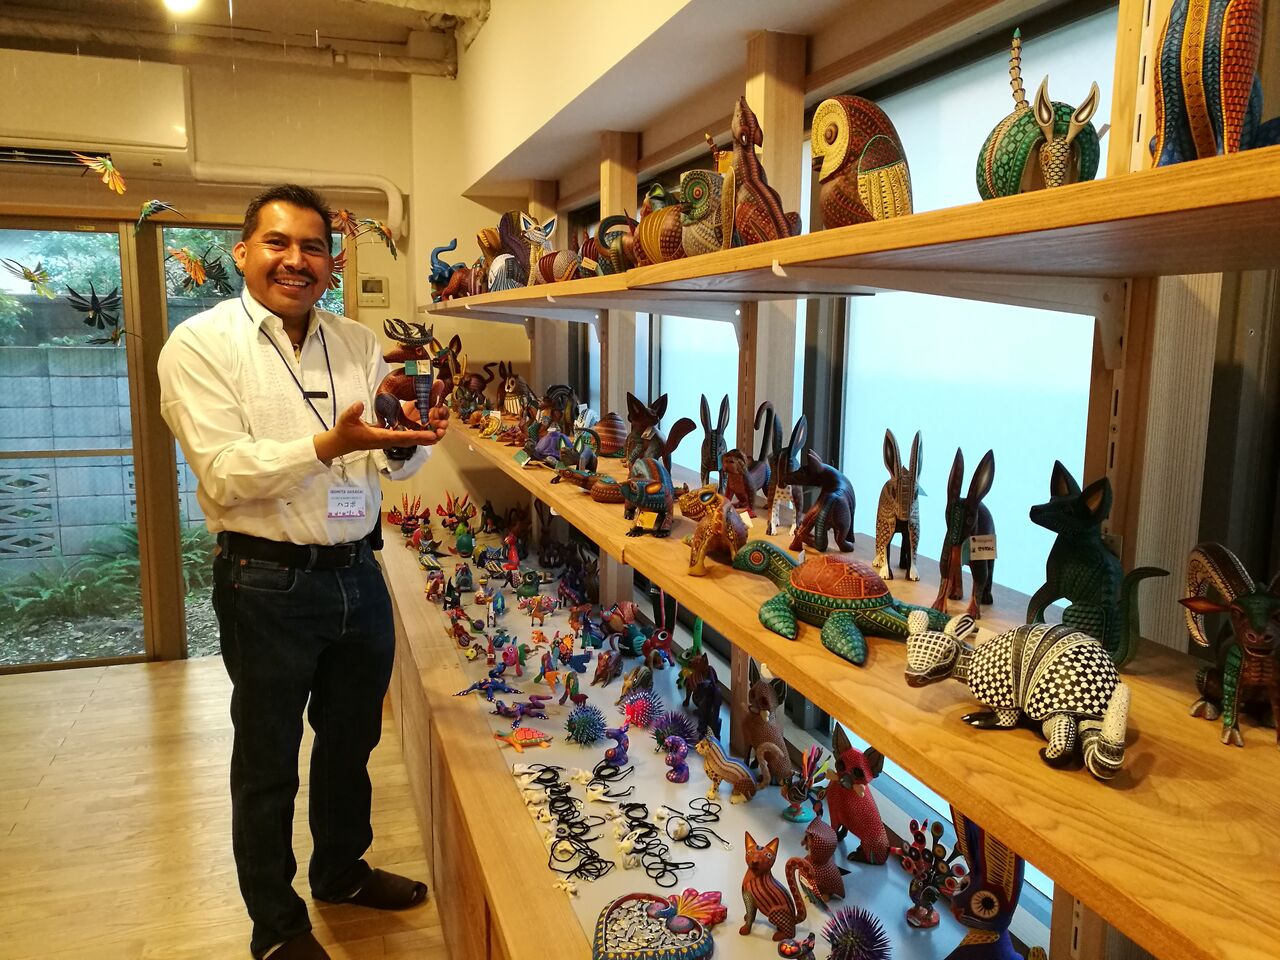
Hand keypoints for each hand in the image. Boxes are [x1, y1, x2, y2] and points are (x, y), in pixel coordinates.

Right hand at [314, 401, 448, 463]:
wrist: (342, 442)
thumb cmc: (345, 430)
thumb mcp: (346, 419)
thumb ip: (353, 412)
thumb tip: (360, 403)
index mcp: (381, 437)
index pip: (402, 437)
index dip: (418, 436)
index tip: (432, 435)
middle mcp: (389, 440)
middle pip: (413, 440)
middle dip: (428, 436)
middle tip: (444, 430)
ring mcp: (391, 439)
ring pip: (413, 438)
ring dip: (427, 434)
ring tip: (442, 427)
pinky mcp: (391, 436)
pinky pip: (408, 435)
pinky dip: (420, 431)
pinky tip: (430, 426)